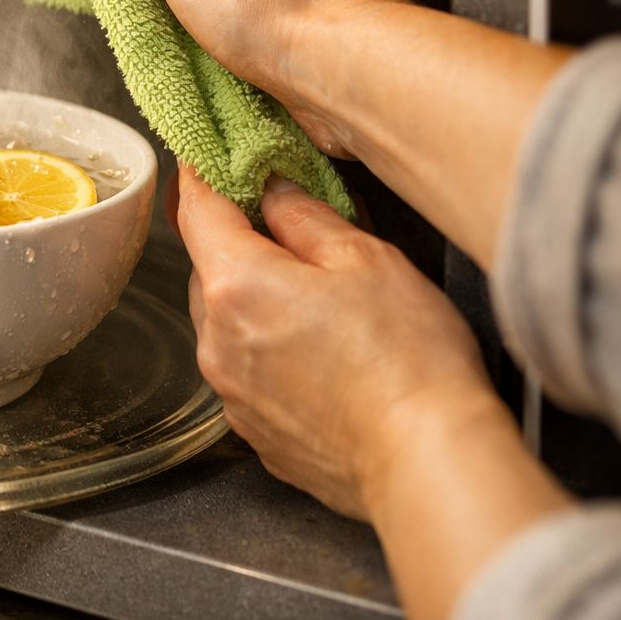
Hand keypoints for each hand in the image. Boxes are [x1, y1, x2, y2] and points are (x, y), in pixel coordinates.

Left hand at [175, 165, 495, 519]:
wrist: (424, 462)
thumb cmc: (407, 361)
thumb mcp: (366, 259)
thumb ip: (305, 217)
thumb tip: (273, 189)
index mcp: (235, 284)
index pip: (196, 210)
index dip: (200, 176)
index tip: (202, 157)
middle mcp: (215, 339)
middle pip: (209, 269)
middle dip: (239, 244)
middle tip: (287, 230)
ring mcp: (229, 391)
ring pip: (225, 322)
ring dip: (255, 302)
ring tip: (320, 302)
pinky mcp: (252, 430)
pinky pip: (246, 371)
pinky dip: (268, 352)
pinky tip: (321, 356)